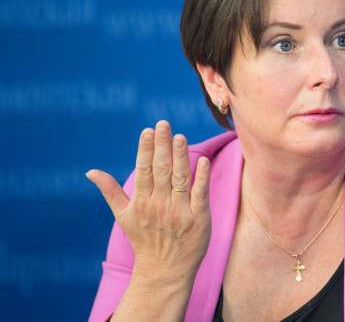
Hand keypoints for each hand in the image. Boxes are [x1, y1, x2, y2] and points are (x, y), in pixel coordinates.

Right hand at [87, 120, 211, 281]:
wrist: (165, 271)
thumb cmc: (144, 240)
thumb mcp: (123, 216)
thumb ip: (110, 191)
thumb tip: (90, 172)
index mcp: (141, 202)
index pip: (143, 171)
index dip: (145, 150)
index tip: (147, 130)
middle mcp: (159, 205)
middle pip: (161, 170)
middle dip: (162, 146)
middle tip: (163, 123)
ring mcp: (180, 212)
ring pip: (180, 179)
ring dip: (180, 157)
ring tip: (180, 137)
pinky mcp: (199, 219)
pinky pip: (200, 194)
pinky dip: (201, 177)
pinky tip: (202, 160)